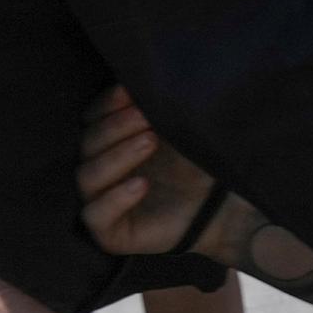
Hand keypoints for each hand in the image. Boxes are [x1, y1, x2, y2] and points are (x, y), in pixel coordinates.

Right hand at [77, 87, 257, 265]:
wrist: (225, 209)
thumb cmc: (199, 165)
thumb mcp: (179, 131)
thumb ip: (156, 107)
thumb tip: (138, 77)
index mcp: (108, 144)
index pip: (90, 119)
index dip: (106, 104)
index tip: (130, 90)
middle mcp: (99, 172)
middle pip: (87, 144)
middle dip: (115, 127)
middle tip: (146, 116)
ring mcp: (100, 203)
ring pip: (87, 176)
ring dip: (117, 155)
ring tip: (151, 141)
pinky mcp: (109, 234)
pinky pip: (95, 216)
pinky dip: (115, 198)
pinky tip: (141, 184)